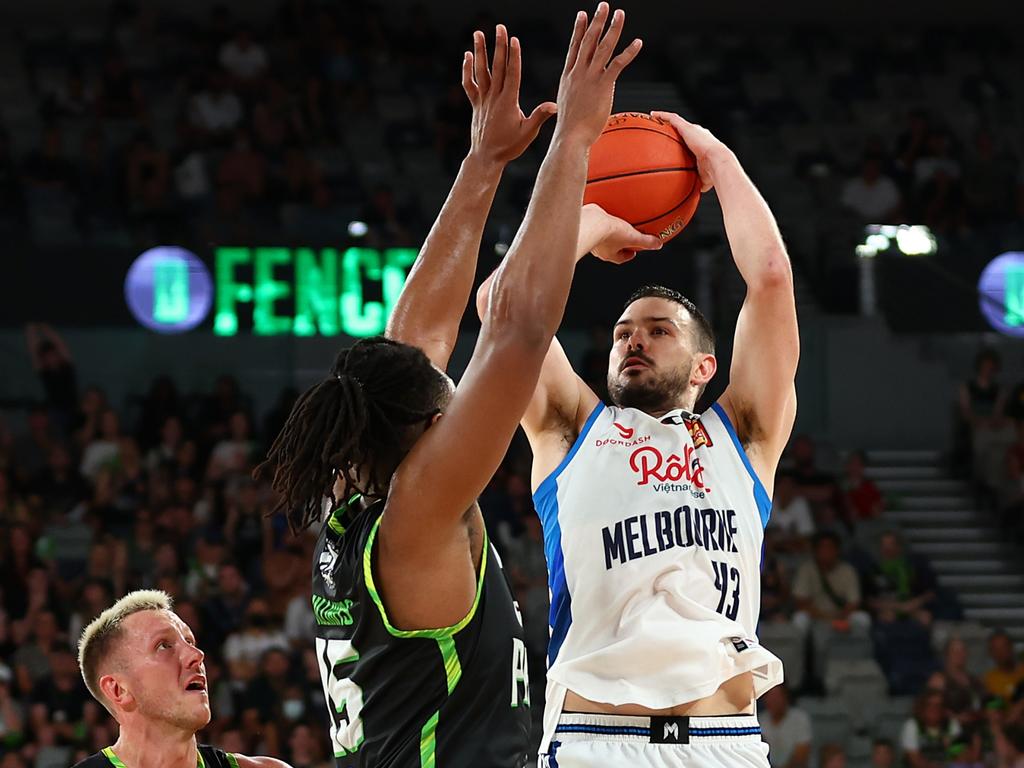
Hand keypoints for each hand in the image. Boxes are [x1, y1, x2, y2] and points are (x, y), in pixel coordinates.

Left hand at [464, 25, 556, 164]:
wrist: (486, 158)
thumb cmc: (509, 147)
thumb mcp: (528, 133)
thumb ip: (540, 117)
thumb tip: (555, 105)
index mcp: (508, 102)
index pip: (512, 74)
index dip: (513, 56)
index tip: (514, 39)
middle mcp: (494, 97)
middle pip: (496, 67)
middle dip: (499, 46)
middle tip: (499, 27)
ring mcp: (483, 100)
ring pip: (480, 71)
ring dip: (480, 51)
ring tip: (478, 32)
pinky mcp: (475, 104)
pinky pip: (469, 84)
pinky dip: (467, 70)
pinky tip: (468, 55)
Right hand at [555, 3, 641, 146]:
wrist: (570, 138)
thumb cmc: (569, 130)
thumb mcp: (567, 108)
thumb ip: (573, 99)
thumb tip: (573, 104)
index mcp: (568, 77)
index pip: (574, 48)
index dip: (579, 30)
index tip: (582, 15)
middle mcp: (578, 73)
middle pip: (588, 41)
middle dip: (596, 21)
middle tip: (603, 5)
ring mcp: (590, 78)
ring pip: (603, 47)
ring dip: (613, 28)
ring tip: (620, 13)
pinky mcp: (603, 86)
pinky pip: (618, 64)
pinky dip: (629, 52)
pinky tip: (638, 42)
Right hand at [580, 204, 661, 263]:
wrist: (591, 221)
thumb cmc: (607, 233)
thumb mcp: (633, 237)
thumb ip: (646, 242)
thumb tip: (657, 244)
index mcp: (610, 254)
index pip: (621, 257)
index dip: (630, 253)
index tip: (634, 250)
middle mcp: (600, 248)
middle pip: (612, 246)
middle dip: (620, 241)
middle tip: (626, 234)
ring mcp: (592, 236)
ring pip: (603, 235)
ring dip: (610, 231)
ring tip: (616, 221)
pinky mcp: (587, 225)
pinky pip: (596, 223)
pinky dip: (601, 219)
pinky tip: (606, 211)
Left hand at [651, 111, 733, 191]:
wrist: (718, 162)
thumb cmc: (713, 173)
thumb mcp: (704, 178)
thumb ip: (697, 181)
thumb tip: (695, 191)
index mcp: (704, 144)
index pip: (693, 141)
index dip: (686, 141)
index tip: (679, 143)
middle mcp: (699, 134)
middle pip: (685, 129)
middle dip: (676, 129)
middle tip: (666, 131)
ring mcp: (693, 129)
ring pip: (677, 121)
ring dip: (666, 120)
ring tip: (654, 118)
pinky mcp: (687, 127)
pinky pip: (672, 118)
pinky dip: (663, 116)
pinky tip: (653, 115)